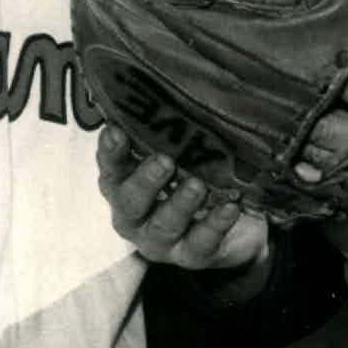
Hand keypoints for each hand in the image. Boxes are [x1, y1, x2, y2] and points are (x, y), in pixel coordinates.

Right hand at [97, 126, 270, 275]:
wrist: (236, 227)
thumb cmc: (199, 178)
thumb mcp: (183, 156)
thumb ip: (170, 135)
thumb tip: (173, 92)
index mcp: (126, 186)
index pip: (112, 168)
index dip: (111, 153)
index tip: (116, 132)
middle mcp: (136, 216)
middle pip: (129, 202)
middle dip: (145, 181)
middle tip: (164, 162)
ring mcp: (162, 240)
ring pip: (164, 225)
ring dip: (179, 204)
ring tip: (197, 185)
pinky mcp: (193, 256)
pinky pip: (201, 243)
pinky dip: (215, 224)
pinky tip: (230, 207)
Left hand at [296, 38, 347, 223]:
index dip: (336, 63)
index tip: (311, 44)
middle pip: (337, 118)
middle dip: (312, 98)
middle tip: (284, 74)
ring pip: (334, 153)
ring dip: (308, 133)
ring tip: (282, 110)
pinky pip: (347, 181)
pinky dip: (321, 168)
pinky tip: (298, 155)